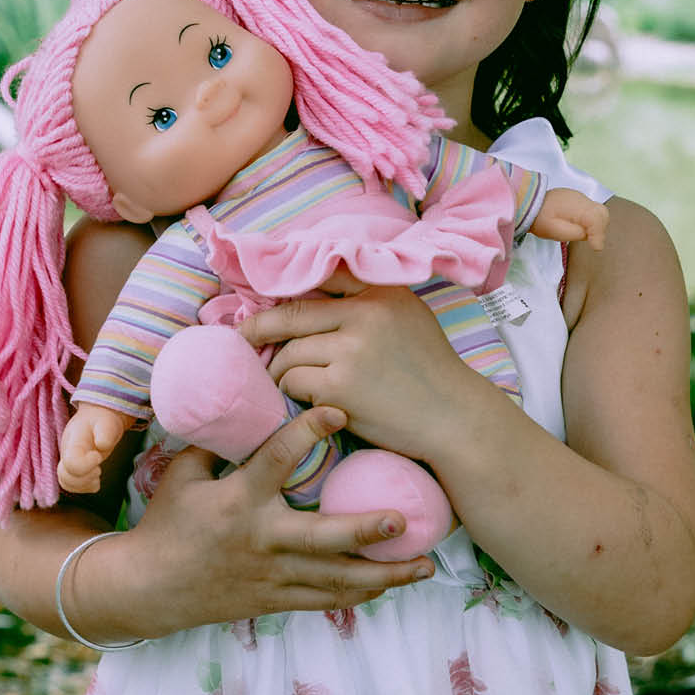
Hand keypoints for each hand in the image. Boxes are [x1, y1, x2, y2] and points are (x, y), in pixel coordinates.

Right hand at [57, 405, 134, 493]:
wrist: (97, 419)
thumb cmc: (102, 421)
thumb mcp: (108, 422)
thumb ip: (106, 432)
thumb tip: (102, 445)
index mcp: (74, 442)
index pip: (71, 462)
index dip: (85, 465)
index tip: (98, 456)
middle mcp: (66, 454)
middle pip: (64, 477)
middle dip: (84, 478)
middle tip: (98, 468)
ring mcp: (68, 463)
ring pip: (66, 483)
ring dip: (84, 485)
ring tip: (97, 473)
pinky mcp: (73, 470)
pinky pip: (73, 486)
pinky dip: (85, 488)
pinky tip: (96, 479)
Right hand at [72, 406, 434, 639]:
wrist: (149, 588)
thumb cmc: (168, 524)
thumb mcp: (183, 476)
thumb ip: (219, 444)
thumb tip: (247, 403)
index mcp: (238, 501)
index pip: (277, 460)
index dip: (306, 432)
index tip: (337, 410)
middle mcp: (262, 540)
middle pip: (324, 538)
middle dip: (366, 530)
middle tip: (404, 518)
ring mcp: (273, 576)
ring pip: (337, 580)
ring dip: (383, 575)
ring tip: (424, 565)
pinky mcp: (277, 600)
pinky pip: (326, 599)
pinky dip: (361, 593)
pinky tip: (391, 584)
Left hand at [238, 283, 469, 464]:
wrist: (452, 418)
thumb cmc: (428, 370)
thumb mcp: (408, 316)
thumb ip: (368, 302)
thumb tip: (310, 295)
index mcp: (381, 291)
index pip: (319, 276)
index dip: (284, 287)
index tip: (261, 296)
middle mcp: (366, 314)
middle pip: (290, 315)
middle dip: (258, 328)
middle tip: (241, 337)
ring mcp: (352, 350)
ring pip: (288, 352)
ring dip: (279, 369)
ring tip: (283, 379)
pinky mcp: (341, 386)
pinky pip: (294, 381)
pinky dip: (291, 390)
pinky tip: (301, 397)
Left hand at [530, 186, 608, 250]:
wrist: (528, 205)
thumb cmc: (540, 220)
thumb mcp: (556, 231)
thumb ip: (576, 233)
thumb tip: (590, 235)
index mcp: (576, 207)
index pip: (596, 219)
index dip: (598, 234)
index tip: (595, 248)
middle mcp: (581, 199)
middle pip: (602, 213)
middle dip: (601, 228)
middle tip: (592, 241)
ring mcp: (580, 197)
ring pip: (599, 210)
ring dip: (597, 224)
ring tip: (587, 235)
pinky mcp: (577, 199)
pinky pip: (591, 208)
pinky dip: (592, 219)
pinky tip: (581, 226)